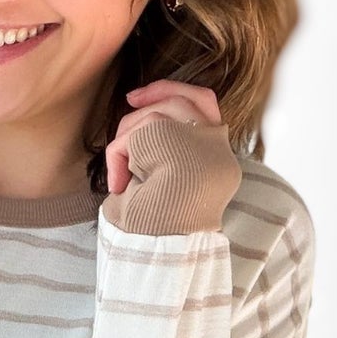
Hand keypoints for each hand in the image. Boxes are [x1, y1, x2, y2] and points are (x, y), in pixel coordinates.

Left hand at [102, 78, 240, 234]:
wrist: (159, 247)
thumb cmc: (154, 232)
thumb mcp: (163, 191)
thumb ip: (165, 159)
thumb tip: (142, 125)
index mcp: (218, 166)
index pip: (211, 116)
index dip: (183, 97)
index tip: (148, 101)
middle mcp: (218, 152)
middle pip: (197, 98)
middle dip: (161, 90)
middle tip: (131, 98)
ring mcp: (201, 142)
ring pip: (157, 114)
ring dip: (129, 140)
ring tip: (123, 177)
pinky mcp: (175, 138)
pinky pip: (135, 133)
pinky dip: (118, 156)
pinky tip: (119, 186)